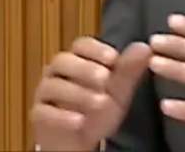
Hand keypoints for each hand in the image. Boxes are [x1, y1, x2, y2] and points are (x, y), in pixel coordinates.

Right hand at [31, 37, 152, 151]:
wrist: (82, 139)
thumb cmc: (98, 108)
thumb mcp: (118, 90)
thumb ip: (129, 69)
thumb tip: (145, 47)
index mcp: (77, 60)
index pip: (81, 45)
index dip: (96, 49)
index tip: (113, 59)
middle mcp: (57, 72)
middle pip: (63, 61)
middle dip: (85, 69)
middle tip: (105, 80)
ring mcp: (45, 93)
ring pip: (53, 86)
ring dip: (77, 94)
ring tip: (99, 103)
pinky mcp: (39, 115)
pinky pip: (44, 112)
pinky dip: (62, 116)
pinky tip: (80, 121)